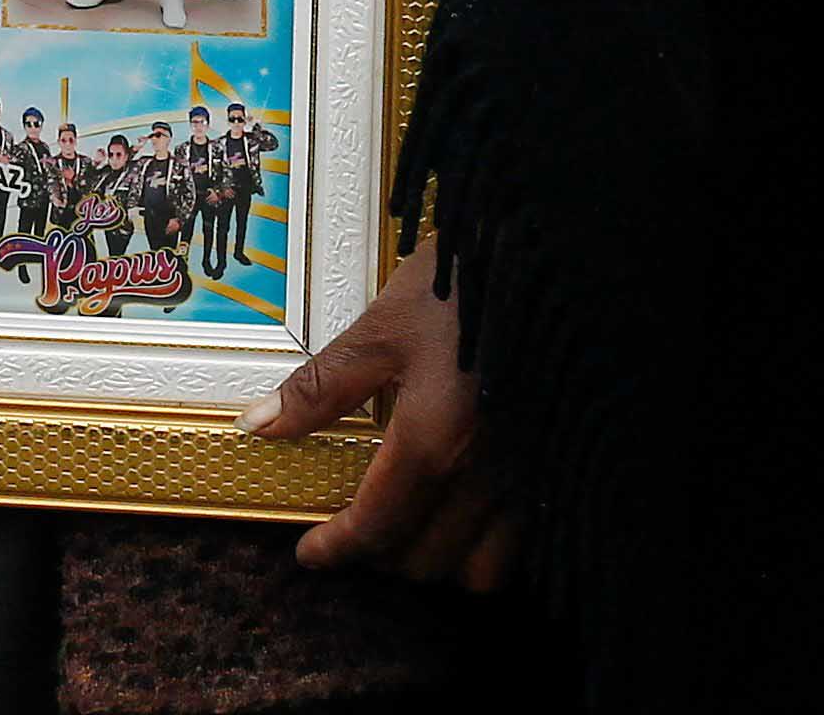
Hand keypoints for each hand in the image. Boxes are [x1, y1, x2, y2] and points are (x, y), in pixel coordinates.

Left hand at [257, 245, 518, 589]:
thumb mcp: (384, 326)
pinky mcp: (564, 468)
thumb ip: (323, 387)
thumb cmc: (464, 282)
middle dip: (381, 558)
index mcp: (434, 442)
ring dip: (438, 561)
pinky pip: (525, 542)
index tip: (311, 553)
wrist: (552, 254)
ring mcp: (534, 478)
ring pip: (481, 568)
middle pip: (426, 561)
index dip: (338, 550)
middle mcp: (487, 476)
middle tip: (353, 529)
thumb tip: (259, 426)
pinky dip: (488, 546)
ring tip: (411, 527)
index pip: (377, 528)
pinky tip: (467, 512)